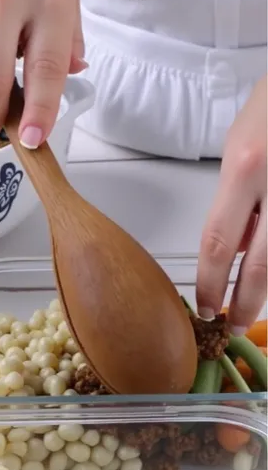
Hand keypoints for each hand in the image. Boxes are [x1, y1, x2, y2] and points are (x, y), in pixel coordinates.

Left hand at [197, 75, 266, 333]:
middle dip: (247, 303)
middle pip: (263, 266)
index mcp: (246, 168)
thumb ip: (236, 199)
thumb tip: (238, 247)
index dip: (212, 283)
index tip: (208, 307)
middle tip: (235, 326)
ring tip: (256, 304)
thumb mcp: (240, 143)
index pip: (219, 243)